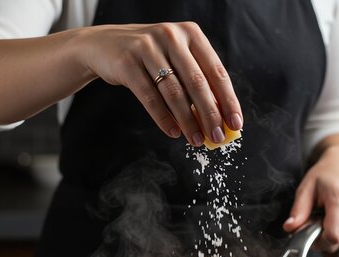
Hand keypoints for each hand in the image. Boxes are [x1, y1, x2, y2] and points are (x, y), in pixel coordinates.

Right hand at [78, 22, 242, 145]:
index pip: (216, 71)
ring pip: (174, 91)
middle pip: (197, 82)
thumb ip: (196, 81)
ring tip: (196, 140)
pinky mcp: (127, 62)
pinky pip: (149, 96)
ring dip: (188, 121)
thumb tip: (219, 117)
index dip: (228, 100)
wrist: (103, 45)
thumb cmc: (149, 57)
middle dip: (210, 114)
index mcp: (191, 33)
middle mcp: (171, 36)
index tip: (235, 124)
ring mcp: (147, 47)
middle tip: (217, 137)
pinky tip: (173, 132)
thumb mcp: (175, 59)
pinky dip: (163, 117)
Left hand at [283, 145, 338, 251]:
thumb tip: (290, 228)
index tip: (309, 232)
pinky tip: (337, 215)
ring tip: (327, 214)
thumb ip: (298, 210)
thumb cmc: (325, 174)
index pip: (333, 236)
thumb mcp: (306, 187)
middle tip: (316, 220)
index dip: (318, 241)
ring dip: (331, 232)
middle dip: (322, 237)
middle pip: (336, 242)